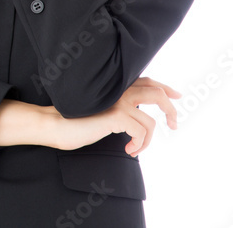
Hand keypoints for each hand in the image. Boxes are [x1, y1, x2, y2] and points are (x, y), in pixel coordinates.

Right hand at [41, 77, 181, 157]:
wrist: (55, 124)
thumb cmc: (75, 121)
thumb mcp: (101, 110)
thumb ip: (118, 106)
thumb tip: (138, 116)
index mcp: (115, 87)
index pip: (148, 81)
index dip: (165, 88)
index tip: (176, 96)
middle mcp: (119, 90)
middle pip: (157, 93)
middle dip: (170, 110)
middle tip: (173, 124)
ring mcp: (118, 102)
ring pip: (151, 122)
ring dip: (148, 140)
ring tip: (135, 148)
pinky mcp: (116, 116)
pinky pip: (141, 133)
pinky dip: (140, 144)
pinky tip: (129, 149)